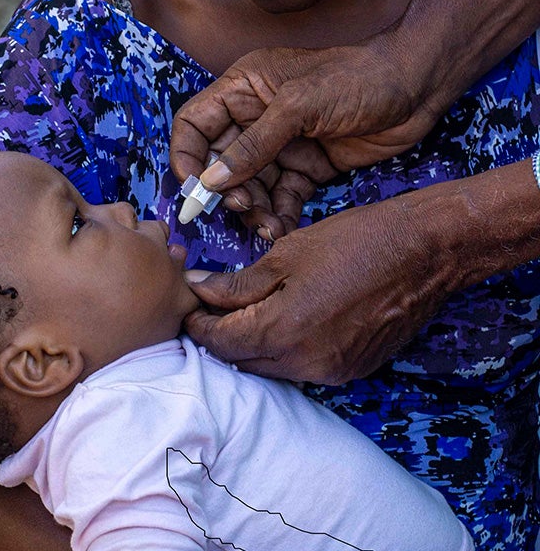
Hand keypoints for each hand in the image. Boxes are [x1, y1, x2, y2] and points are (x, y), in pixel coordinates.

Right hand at [170, 39, 436, 235]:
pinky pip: (282, 196)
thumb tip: (211, 182)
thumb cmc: (356, 78)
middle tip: (243, 208)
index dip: (186, 156)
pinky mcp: (308, 167)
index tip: (193, 189)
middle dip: (227, 191)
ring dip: (254, 209)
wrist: (418, 88)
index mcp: (243, 89)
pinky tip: (282, 229)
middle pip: (220, 162)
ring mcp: (282, 144)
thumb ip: (254, 145)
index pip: (195, 124)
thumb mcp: (298, 107)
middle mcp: (255, 117)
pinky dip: (279, 215)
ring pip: (250, 186)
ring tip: (267, 227)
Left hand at [183, 194, 453, 384]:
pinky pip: (301, 368)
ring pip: (270, 368)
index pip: (220, 342)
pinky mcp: (352, 370)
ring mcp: (332, 371)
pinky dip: (282, 351)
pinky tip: (279, 323)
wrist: (426, 252)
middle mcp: (305, 362)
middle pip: (241, 361)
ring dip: (250, 347)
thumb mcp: (286, 254)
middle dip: (220, 337)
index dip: (198, 325)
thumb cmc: (356, 242)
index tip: (187, 307)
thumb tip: (197, 289)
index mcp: (283, 331)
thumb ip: (238, 283)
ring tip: (241, 314)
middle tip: (208, 309)